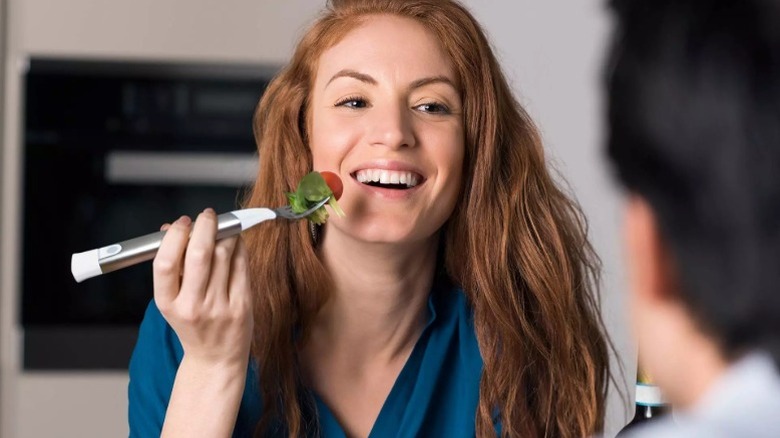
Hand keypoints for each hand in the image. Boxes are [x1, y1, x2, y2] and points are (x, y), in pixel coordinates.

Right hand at [153, 209, 252, 367]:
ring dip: (224, 234)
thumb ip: (172, 266)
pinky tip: (235, 243)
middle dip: (205, 226)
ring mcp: (219, 307)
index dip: (175, 236)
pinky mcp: (242, 305)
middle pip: (199, 254)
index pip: (165, 263)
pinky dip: (239, 247)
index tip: (182, 223)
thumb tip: (169, 228)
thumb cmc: (192, 323)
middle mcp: (193, 306)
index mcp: (168, 303)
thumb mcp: (172, 300)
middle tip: (208, 216)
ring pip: (224, 254)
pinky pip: (241, 265)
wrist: (216, 359)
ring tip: (222, 230)